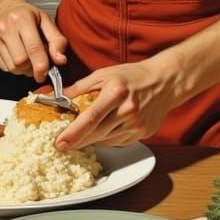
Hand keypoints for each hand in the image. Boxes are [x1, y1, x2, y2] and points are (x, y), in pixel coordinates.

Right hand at [0, 0, 67, 82]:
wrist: (3, 7)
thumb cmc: (27, 15)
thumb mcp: (46, 21)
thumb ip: (57, 40)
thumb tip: (60, 60)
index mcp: (22, 18)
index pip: (33, 49)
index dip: (41, 65)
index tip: (44, 73)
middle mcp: (5, 27)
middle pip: (21, 62)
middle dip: (32, 67)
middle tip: (37, 61)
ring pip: (12, 68)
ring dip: (23, 69)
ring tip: (27, 56)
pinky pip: (4, 67)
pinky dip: (14, 67)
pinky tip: (16, 55)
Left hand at [51, 60, 178, 149]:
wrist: (163, 82)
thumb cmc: (131, 76)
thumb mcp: (102, 74)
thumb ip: (79, 88)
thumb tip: (56, 97)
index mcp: (116, 92)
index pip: (91, 117)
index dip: (74, 132)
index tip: (60, 142)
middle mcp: (128, 110)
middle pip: (97, 132)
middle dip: (77, 140)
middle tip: (61, 144)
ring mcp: (137, 125)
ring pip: (106, 140)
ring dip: (91, 139)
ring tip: (81, 134)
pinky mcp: (143, 134)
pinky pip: (117, 141)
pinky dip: (106, 138)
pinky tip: (103, 129)